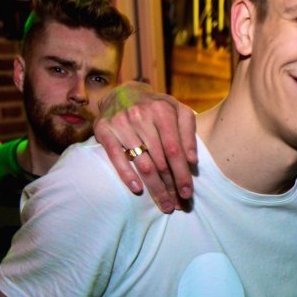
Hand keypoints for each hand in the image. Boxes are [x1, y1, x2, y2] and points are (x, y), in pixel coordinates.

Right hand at [94, 81, 197, 211]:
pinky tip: (137, 189)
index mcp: (162, 110)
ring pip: (142, 163)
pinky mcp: (104, 130)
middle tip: (177, 204)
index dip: (182, 174)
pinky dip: (126, 175)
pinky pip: (116, 157)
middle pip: (160, 160)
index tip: (187, 193)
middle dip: (170, 185)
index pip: (175, 150)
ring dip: (154, 187)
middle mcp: (141, 115)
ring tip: (163, 203)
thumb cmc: (156, 107)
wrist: (123, 92)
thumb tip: (192, 161)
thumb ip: (188, 133)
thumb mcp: (178, 111)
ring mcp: (121, 122)